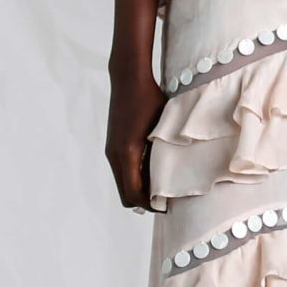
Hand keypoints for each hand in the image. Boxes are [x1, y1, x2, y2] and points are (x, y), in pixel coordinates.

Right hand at [106, 66, 166, 211]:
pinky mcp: (112, 146)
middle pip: (125, 195)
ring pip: (122, 185)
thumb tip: (176, 178)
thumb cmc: (150, 99)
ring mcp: (111, 151)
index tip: (168, 207)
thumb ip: (166, 154)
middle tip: (166, 202)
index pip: (134, 194)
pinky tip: (152, 172)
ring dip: (138, 191)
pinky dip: (134, 179)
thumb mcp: (163, 127)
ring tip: (161, 188)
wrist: (128, 78)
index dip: (151, 206)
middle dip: (144, 203)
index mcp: (127, 153)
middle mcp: (115, 155)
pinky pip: (121, 172)